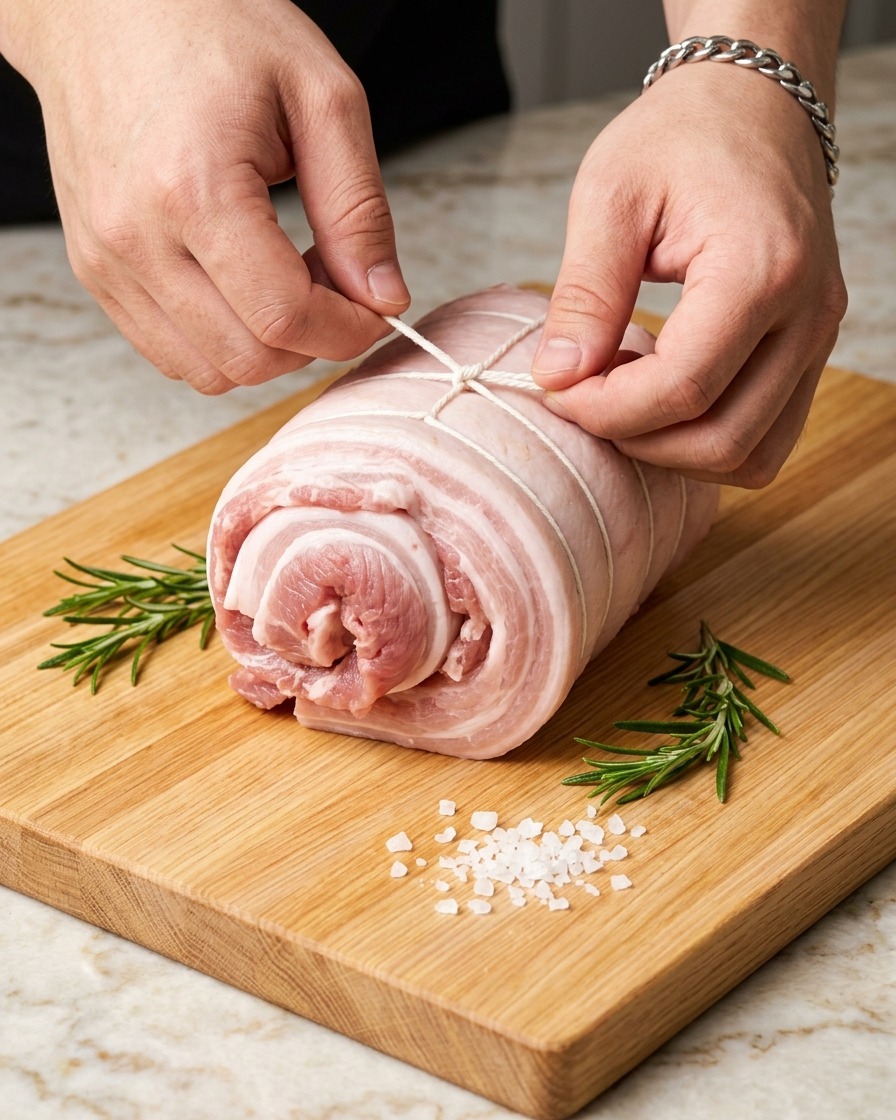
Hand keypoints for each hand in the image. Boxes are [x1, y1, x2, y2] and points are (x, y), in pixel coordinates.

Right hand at [4, 0, 408, 392]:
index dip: (347, 330)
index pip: (285, 317)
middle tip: (337, 289)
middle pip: (249, 359)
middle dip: (313, 343)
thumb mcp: (320, 96)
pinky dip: (222, 343)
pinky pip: (172, 353)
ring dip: (268, 350)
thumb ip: (358, 209)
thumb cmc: (209, 25)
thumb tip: (382, 297)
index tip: (375, 308)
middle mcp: (135, 237)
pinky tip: (244, 289)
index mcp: (193, 189)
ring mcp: (106, 260)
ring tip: (289, 283)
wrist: (101, 3)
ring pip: (209, 372)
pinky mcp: (95, 271)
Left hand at [531, 63, 846, 486]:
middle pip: (721, 440)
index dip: (606, 410)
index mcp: (762, 269)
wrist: (753, 105)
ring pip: (750, 455)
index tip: (554, 389)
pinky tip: (660, 398)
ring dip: (673, 451)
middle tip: (580, 398)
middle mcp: (807, 314)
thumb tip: (556, 377)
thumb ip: (584, 294)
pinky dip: (706, 439)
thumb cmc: (680, 136)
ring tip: (622, 396)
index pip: (682, 389)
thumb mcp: (609, 197)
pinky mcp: (810, 350)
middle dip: (635, 439)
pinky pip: (765, 437)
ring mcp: (817, 338)